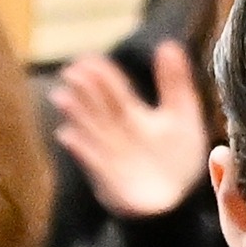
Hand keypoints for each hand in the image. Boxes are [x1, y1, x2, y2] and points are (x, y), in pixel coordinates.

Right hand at [48, 40, 212, 220]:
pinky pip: (92, 163)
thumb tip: (168, 44)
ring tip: (63, 98)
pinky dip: (81, 150)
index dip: (102, 74)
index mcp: (132, 115)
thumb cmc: (178, 160)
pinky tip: (67, 137)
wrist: (179, 202)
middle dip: (85, 91)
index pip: (114, 90)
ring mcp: (110, 155)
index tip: (88, 58)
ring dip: (77, 115)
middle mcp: (117, 132)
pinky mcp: (108, 180)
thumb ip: (175, 83)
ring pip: (90, 130)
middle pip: (98, 107)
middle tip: (72, 71)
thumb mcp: (182, 115)